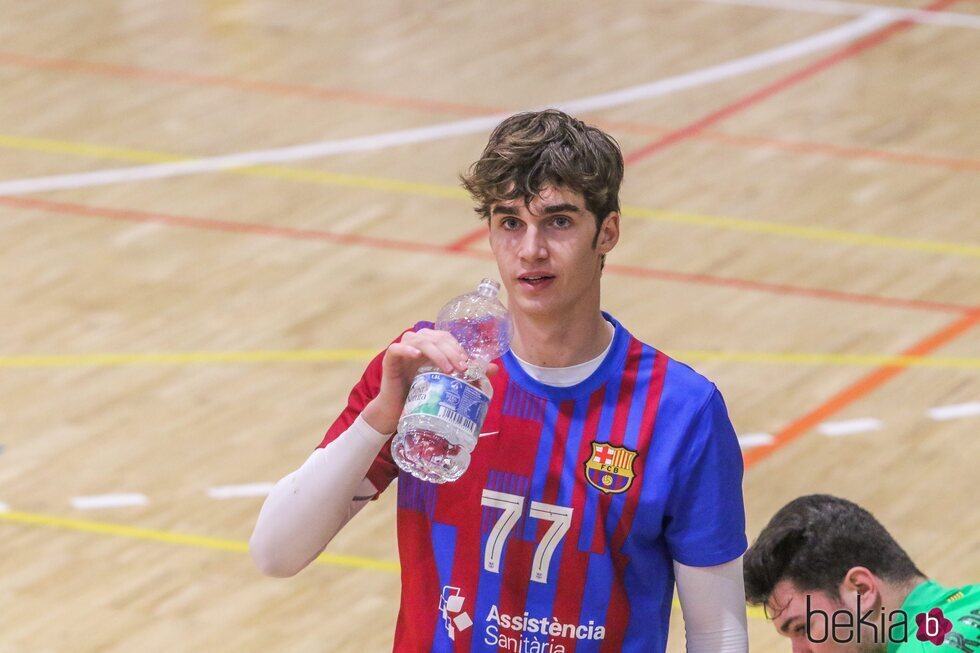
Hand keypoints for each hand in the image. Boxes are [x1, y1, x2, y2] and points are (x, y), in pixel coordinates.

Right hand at [361, 329, 498, 434]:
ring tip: (447, 369)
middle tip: (462, 368)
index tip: (468, 364)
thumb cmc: (422, 395)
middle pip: (436, 337)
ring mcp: (402, 350)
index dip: (458, 347)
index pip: (446, 337)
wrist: (397, 411)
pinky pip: (396, 348)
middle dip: (451, 351)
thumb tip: (493, 368)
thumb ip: (467, 373)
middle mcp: (416, 344)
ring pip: (420, 340)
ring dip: (436, 352)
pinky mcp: (390, 360)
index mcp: (430, 345)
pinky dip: (407, 350)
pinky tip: (417, 356)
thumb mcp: (446, 382)